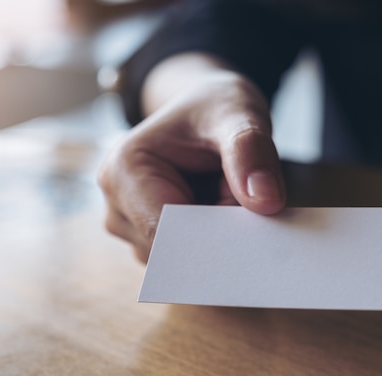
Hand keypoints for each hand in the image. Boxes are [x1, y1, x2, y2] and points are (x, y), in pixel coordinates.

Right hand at [98, 55, 285, 261]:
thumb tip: (265, 201)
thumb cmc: (212, 108)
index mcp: (123, 170)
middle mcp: (116, 204)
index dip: (212, 237)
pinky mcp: (147, 239)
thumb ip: (250, 152)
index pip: (164, 232)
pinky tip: (224, 214)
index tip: (253, 229)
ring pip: (181, 260)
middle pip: (171, 251)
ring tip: (230, 198)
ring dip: (216, 241)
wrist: (203, 112)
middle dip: (216, 239)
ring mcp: (129, 227)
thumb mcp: (238, 113)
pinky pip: (184, 259)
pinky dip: (212, 245)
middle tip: (252, 208)